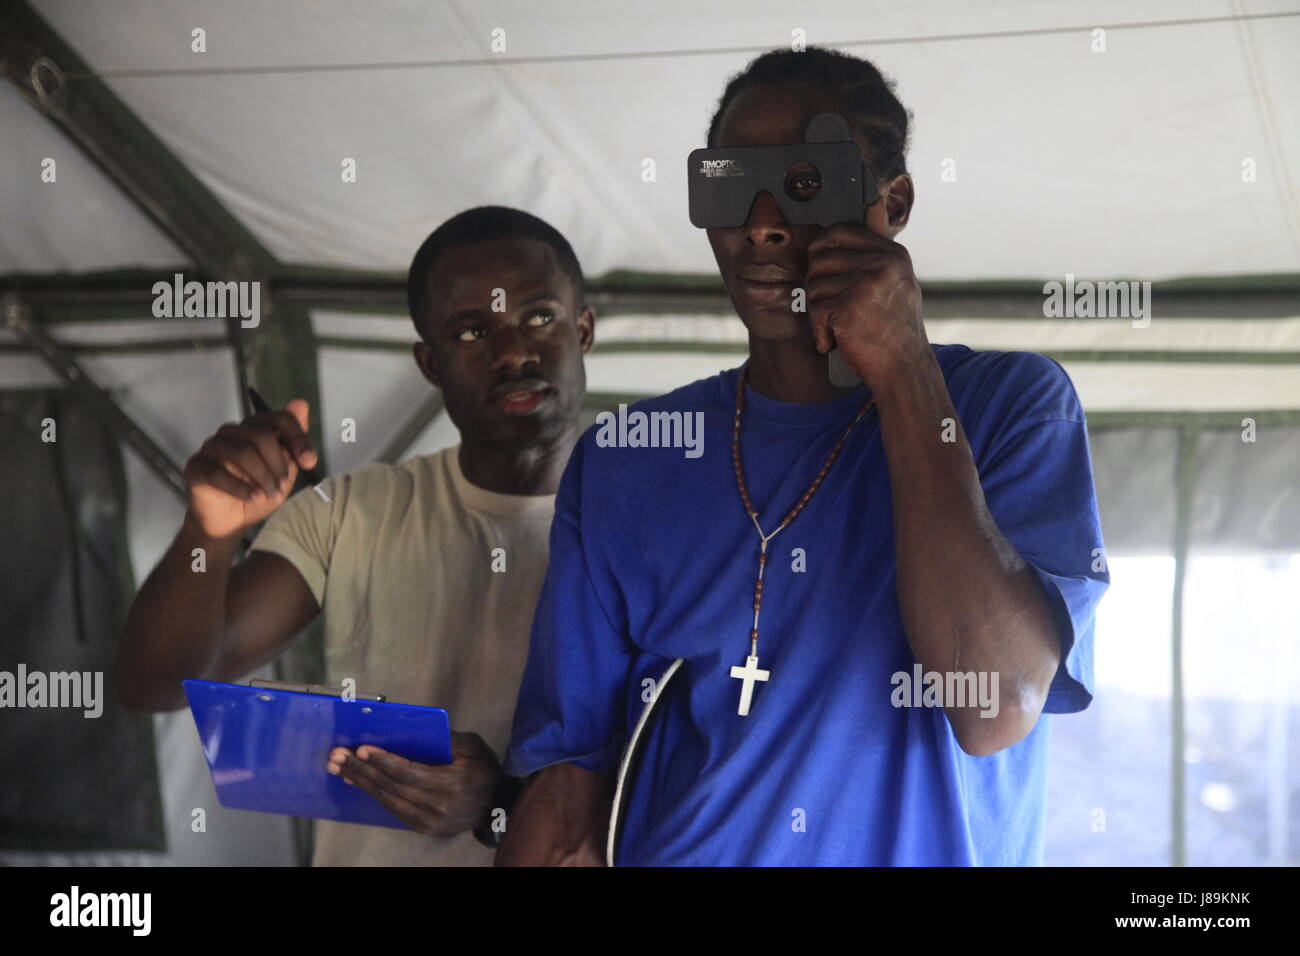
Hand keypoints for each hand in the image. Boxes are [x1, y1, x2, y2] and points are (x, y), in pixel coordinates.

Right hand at [183, 398, 317, 539]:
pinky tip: (254, 497)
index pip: (279, 419)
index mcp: (255, 429)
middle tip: (283, 485)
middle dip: (278, 462)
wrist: (230, 522)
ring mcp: (212, 448)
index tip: (309, 462)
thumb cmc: (257, 492)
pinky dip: (241, 488)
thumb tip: (301, 403)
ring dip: (262, 476)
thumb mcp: (284, 471)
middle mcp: (232, 433)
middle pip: (260, 434)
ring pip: (241, 452)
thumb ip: (293, 442)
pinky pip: (218, 473)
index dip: (298, 438)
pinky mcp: (196, 467)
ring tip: (271, 494)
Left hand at [327, 731, 501, 836]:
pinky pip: (391, 807)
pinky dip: (372, 792)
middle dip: (361, 769)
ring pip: (386, 798)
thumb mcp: (473, 747)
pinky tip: (357, 780)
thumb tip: (412, 729)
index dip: (383, 761)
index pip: (408, 773)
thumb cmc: (485, 770)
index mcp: (451, 784)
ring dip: (360, 780)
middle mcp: (437, 806)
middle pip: (391, 786)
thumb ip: (446, 739)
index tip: (361, 748)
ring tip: (339, 766)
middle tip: (337, 755)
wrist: (497, 806)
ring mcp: (428, 820)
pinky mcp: (422, 826)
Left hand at [805, 223, 926, 387]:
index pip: (839, 232)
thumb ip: (878, 251)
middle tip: (830, 308)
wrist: (904, 369)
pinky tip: (835, 341)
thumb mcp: (897, 282)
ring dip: (818, 312)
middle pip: (819, 259)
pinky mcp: (849, 308)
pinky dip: (819, 332)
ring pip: (814, 286)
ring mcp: (867, 284)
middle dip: (817, 286)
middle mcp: (882, 263)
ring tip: (839, 327)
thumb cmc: (894, 330)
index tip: (822, 272)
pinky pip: (814, 311)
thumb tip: (874, 205)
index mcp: (892, 254)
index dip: (820, 250)